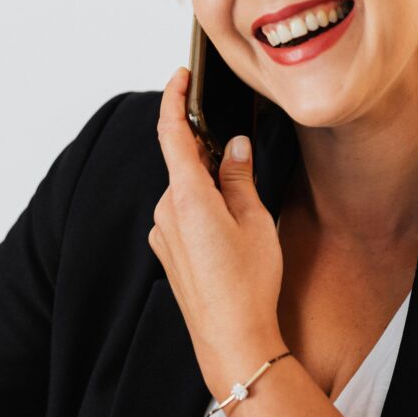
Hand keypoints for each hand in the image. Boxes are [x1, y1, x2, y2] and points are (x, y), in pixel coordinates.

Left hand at [148, 67, 284, 384]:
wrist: (231, 339)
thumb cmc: (246, 285)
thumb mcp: (254, 220)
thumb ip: (239, 176)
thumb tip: (234, 146)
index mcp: (187, 196)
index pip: (172, 133)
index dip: (175, 99)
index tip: (181, 76)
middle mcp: (166, 211)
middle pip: (183, 163)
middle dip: (210, 153)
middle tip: (241, 157)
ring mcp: (163, 233)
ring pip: (185, 190)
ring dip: (210, 185)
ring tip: (245, 210)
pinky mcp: (168, 250)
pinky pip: (183, 213)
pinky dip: (203, 206)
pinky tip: (230, 230)